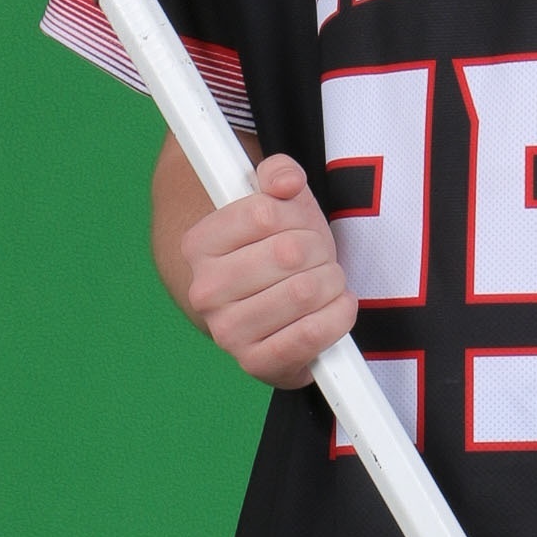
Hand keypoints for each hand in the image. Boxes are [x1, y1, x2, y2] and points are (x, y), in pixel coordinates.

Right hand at [181, 153, 355, 387]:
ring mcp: (227, 331)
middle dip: (319, 249)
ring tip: (325, 282)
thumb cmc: (271, 249)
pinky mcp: (255, 363)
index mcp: (199, 244)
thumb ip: (278, 174)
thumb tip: (286, 182)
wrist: (259, 309)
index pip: (264, 213)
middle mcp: (205, 290)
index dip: (296, 214)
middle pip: (290, 252)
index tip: (298, 224)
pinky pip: (310, 336)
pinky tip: (337, 307)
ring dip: (332, 282)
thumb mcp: (275, 202)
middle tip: (317, 257)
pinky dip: (337, 318)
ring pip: (305, 292)